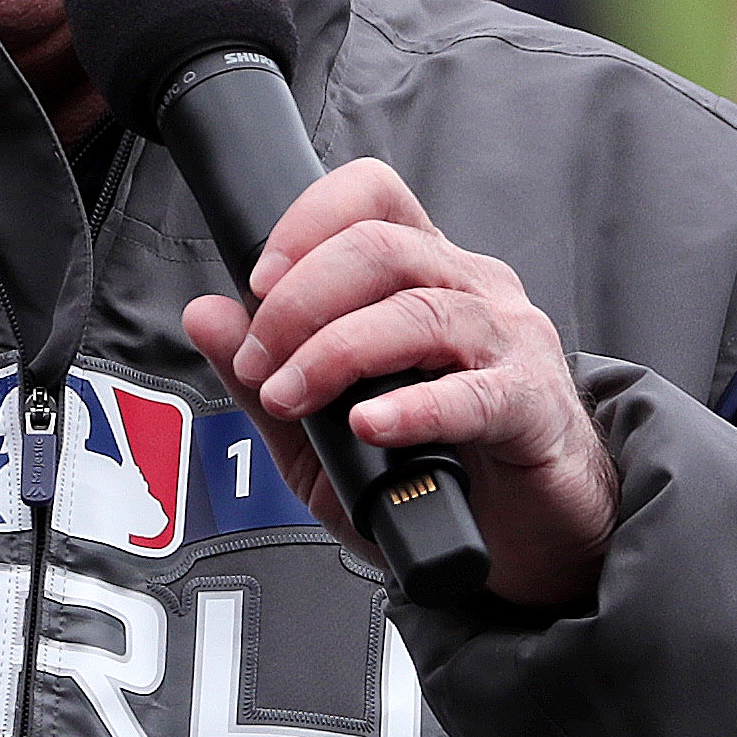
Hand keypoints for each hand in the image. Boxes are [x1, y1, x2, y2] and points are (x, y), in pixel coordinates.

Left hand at [181, 155, 620, 613]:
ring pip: (418, 312)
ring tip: (294, 396)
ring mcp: (509, 344)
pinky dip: (413, 406)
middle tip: (261, 364)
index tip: (257, 283)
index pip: (371, 198)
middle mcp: (471, 290)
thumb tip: (204, 315)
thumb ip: (263, 375)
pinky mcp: (532, 407)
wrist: (524, 538)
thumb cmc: (435, 471)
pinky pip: (474, 393)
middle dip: (299, 302)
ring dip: (336, 352)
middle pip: (380, 250)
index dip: (307, 224)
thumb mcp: (322, 431)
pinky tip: (371, 425)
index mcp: (424, 273)